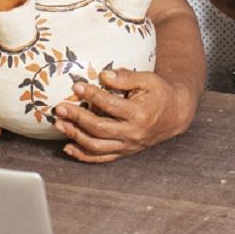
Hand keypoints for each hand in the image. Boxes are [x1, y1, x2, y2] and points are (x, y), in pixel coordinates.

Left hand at [52, 68, 196, 163]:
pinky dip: (83, 156)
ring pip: (97, 146)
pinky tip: (68, 148)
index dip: (92, 96)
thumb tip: (103, 75)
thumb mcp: (147, 80)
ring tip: (59, 125)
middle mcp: (133, 133)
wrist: (175, 115)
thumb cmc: (159, 94)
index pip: (111, 105)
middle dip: (77, 118)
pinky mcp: (124, 152)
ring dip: (75, 136)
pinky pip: (102, 158)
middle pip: (100, 128)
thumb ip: (125, 77)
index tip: (76, 86)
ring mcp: (128, 146)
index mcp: (139, 114)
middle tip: (60, 108)